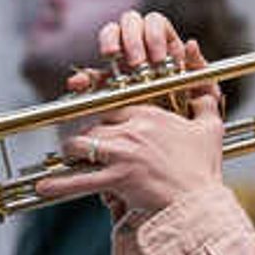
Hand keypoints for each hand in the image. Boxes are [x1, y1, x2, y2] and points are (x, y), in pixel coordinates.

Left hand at [39, 10, 227, 215]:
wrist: (199, 203)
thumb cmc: (204, 168)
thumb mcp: (210, 127)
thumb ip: (204, 95)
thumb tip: (198, 51)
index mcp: (150, 114)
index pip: (112, 106)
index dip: (102, 117)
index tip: (98, 125)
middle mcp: (133, 129)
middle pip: (92, 124)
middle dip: (85, 135)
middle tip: (81, 147)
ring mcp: (123, 153)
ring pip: (80, 144)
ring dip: (71, 153)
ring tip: (68, 160)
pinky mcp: (117, 178)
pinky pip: (79, 179)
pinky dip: (58, 184)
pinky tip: (44, 187)